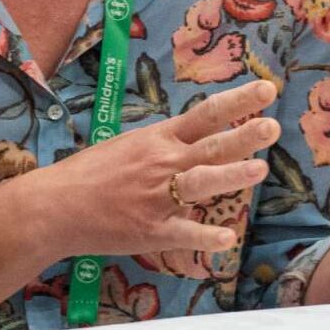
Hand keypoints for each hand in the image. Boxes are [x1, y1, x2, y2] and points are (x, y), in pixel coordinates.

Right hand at [23, 78, 279, 261]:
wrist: (55, 205)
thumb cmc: (89, 173)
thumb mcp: (127, 146)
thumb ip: (162, 144)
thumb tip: (191, 139)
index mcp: (158, 139)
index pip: (205, 115)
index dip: (238, 102)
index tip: (267, 90)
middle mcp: (162, 163)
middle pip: (211, 145)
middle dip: (245, 135)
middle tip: (274, 126)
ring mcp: (158, 197)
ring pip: (202, 182)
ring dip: (232, 175)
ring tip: (261, 169)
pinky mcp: (151, 230)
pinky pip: (184, 233)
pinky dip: (206, 237)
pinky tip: (227, 239)